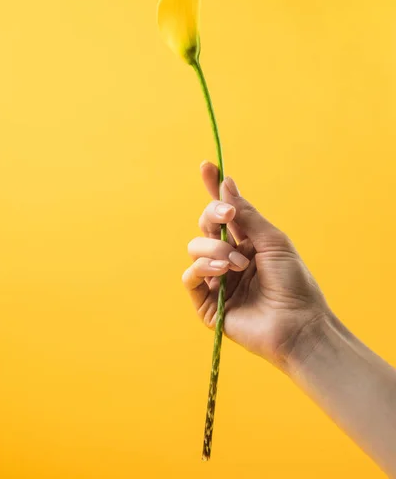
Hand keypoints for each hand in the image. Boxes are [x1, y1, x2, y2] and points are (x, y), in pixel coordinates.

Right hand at [182, 161, 329, 371]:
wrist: (299, 324)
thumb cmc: (294, 283)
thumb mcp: (272, 240)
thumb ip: (246, 214)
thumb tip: (228, 185)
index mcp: (246, 243)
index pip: (224, 214)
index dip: (213, 190)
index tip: (207, 166)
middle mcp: (229, 259)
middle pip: (205, 226)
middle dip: (213, 215)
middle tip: (229, 215)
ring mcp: (217, 281)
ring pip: (195, 249)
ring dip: (215, 249)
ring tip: (238, 263)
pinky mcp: (207, 304)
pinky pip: (190, 277)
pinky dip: (203, 268)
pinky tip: (223, 272)